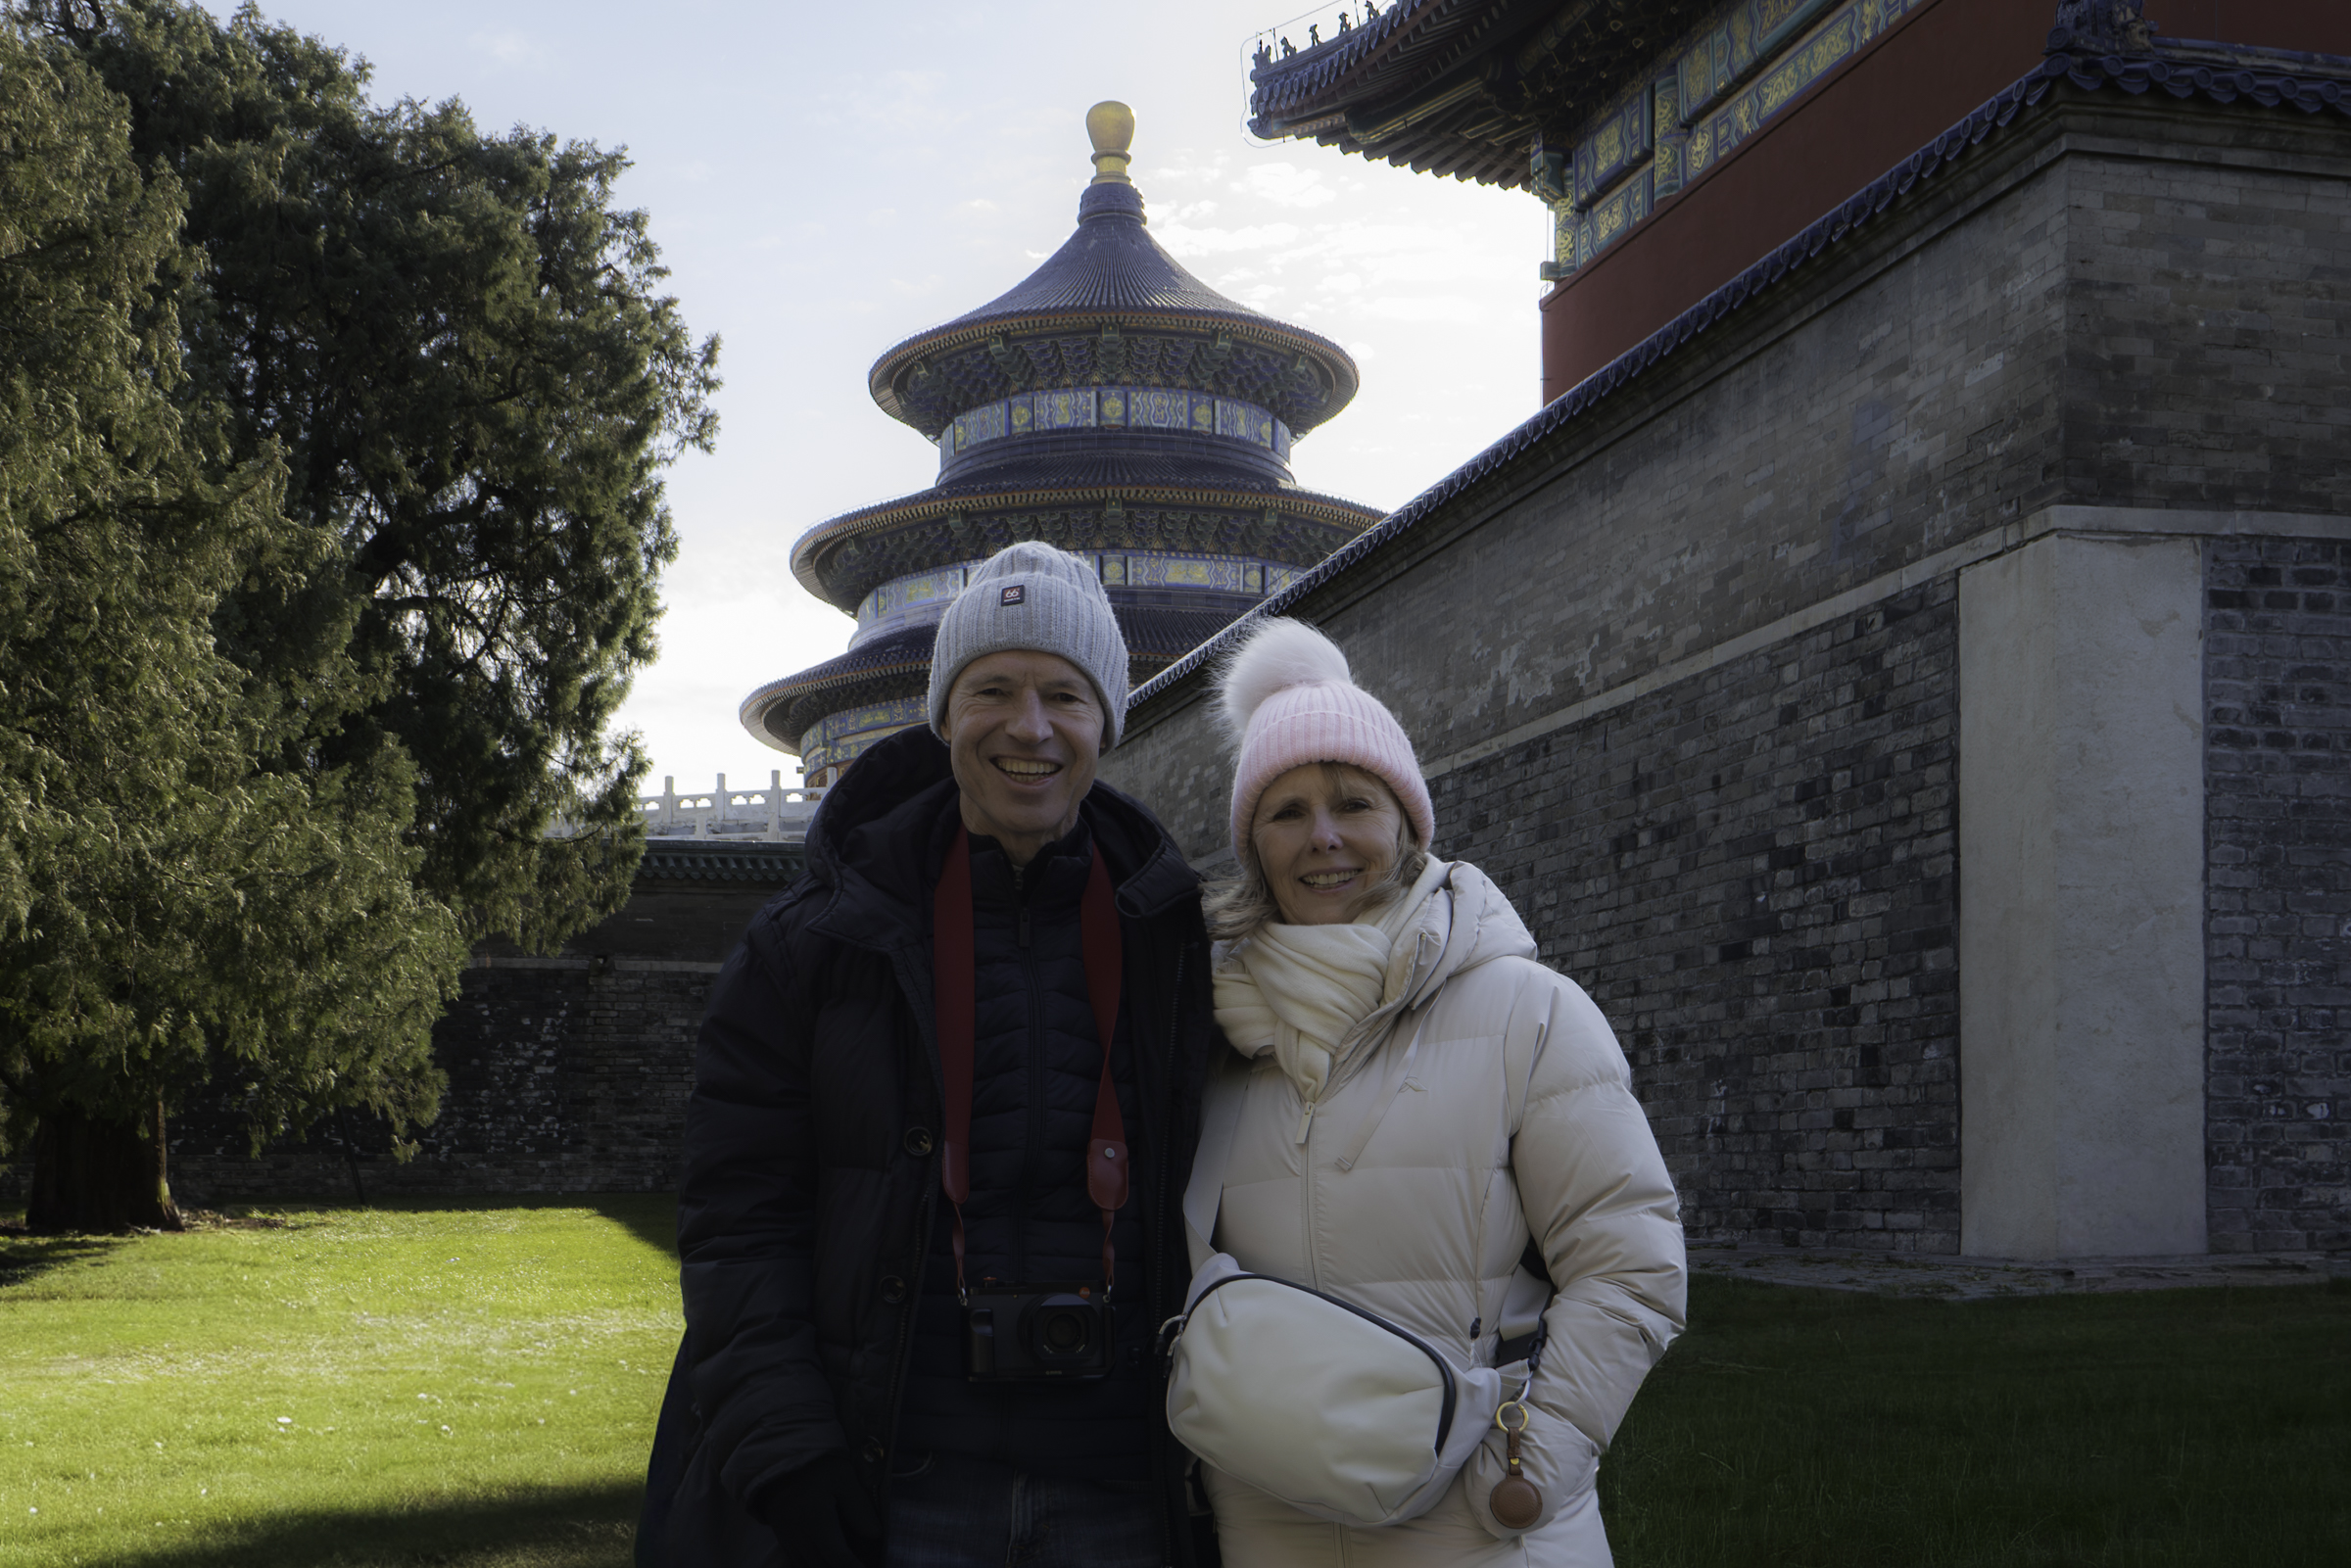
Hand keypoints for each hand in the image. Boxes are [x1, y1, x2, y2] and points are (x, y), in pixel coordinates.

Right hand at [758, 1452, 882, 1567]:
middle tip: (866, 1563)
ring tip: (853, 1560)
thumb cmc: (817, 1471)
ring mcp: (790, 1545)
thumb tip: (876, 1534)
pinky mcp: (787, 1547)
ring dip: (832, 1566)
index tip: (870, 1567)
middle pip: (825, 1567)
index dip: (855, 1567)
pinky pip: (803, 1566)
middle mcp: (799, 1537)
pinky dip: (820, 1565)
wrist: (779, 1472)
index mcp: (815, 1519)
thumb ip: (860, 1505)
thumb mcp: (843, 1476)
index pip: (838, 1557)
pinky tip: (833, 1560)